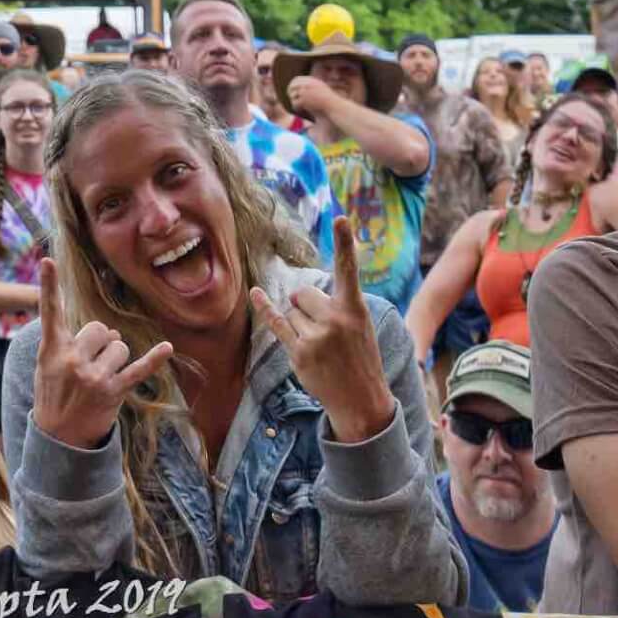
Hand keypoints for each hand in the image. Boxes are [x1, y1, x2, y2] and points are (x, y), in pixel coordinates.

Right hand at [30, 257, 172, 449]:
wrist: (59, 437)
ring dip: (115, 358)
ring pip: (120, 346)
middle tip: (89, 362)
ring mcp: (94, 377)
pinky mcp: (114, 392)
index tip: (48, 260)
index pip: (50, 312)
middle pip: (100, 328)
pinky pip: (138, 370)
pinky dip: (154, 359)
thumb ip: (68, 342)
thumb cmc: (54, 394)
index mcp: (52, 350)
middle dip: (101, 341)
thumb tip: (110, 332)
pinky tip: (167, 348)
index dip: (49, 285)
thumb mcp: (46, 365)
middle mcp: (72, 361)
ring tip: (101, 377)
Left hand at [251, 218, 393, 442]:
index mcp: (355, 309)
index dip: (345, 242)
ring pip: (292, 311)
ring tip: (322, 348)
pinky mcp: (299, 352)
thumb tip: (295, 295)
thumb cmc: (360, 357)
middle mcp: (335, 319)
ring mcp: (316, 336)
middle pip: (304, 293)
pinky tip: (255, 293)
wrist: (362, 399)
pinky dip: (265, 308)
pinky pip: (277, 323)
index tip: (340, 218)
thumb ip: (334, 305)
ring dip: (300, 324)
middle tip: (327, 332)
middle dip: (308, 306)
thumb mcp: (360, 326)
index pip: (349, 270)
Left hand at [285, 75, 335, 119]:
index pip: (296, 79)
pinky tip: (299, 110)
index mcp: (310, 80)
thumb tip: (301, 85)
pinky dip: (296, 107)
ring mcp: (304, 92)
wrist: (332, 105)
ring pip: (293, 96)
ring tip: (298, 106)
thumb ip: (311, 85)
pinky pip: (295, 103)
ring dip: (294, 101)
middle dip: (290, 92)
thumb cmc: (328, 98)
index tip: (291, 89)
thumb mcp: (320, 87)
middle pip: (292, 87)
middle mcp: (306, 85)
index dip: (292, 84)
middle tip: (291, 98)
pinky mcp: (303, 100)